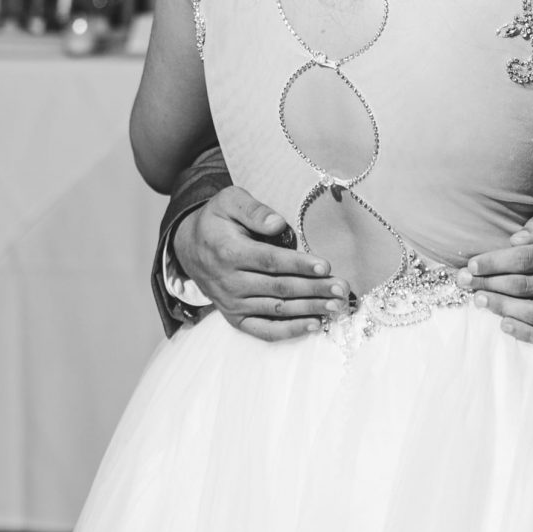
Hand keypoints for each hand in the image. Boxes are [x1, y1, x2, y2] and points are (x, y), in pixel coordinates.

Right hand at [170, 186, 347, 340]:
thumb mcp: (229, 201)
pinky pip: (264, 330)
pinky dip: (290, 330)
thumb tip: (278, 224)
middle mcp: (230, 282)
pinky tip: (314, 324)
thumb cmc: (217, 221)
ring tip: (337, 305)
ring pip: (277, 309)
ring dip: (310, 309)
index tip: (326, 265)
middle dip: (314, 289)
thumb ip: (253, 210)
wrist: (190, 249)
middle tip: (342, 288)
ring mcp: (232, 304)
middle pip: (279, 288)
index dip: (299, 264)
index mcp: (229, 252)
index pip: (270, 261)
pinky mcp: (236, 318)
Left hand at [461, 200, 532, 346]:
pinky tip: (506, 325)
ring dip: (501, 309)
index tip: (471, 265)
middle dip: (488, 285)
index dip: (493, 263)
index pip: (523, 259)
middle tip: (464, 283)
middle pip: (523, 287)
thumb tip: (515, 239)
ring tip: (479, 301)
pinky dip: (528, 335)